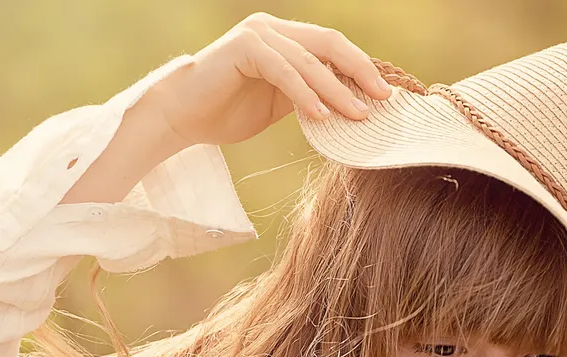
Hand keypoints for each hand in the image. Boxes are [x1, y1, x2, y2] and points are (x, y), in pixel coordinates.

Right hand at [148, 13, 393, 147]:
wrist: (182, 116)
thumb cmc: (227, 112)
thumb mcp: (280, 104)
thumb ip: (309, 96)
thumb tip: (351, 108)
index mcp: (284, 38)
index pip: (333, 47)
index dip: (361, 69)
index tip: (384, 96)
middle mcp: (272, 29)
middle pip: (329, 44)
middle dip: (360, 72)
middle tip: (381, 100)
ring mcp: (258, 34)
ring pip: (309, 61)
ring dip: (337, 91)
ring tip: (357, 116)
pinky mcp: (243, 47)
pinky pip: (284, 71)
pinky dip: (305, 94)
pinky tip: (321, 116)